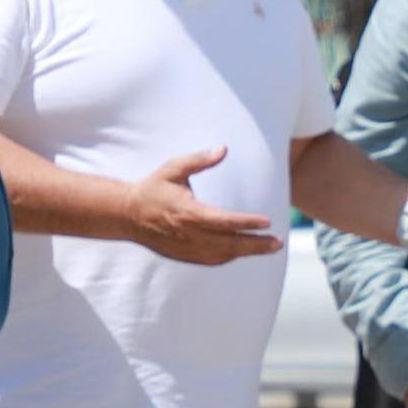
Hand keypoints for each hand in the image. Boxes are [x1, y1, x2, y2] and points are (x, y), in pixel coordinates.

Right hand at [129, 147, 282, 264]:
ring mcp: (188, 248)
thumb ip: (198, 160)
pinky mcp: (185, 255)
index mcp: (188, 213)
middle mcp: (190, 234)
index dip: (247, 222)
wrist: (128, 215)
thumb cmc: (153, 188)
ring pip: (224, 254)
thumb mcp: (173, 168)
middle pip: (229, 244)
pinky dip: (231, 255)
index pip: (224, 221)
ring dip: (248, 252)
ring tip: (270, 246)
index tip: (266, 221)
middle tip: (278, 242)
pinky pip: (213, 259)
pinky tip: (245, 250)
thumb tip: (223, 148)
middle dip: (256, 244)